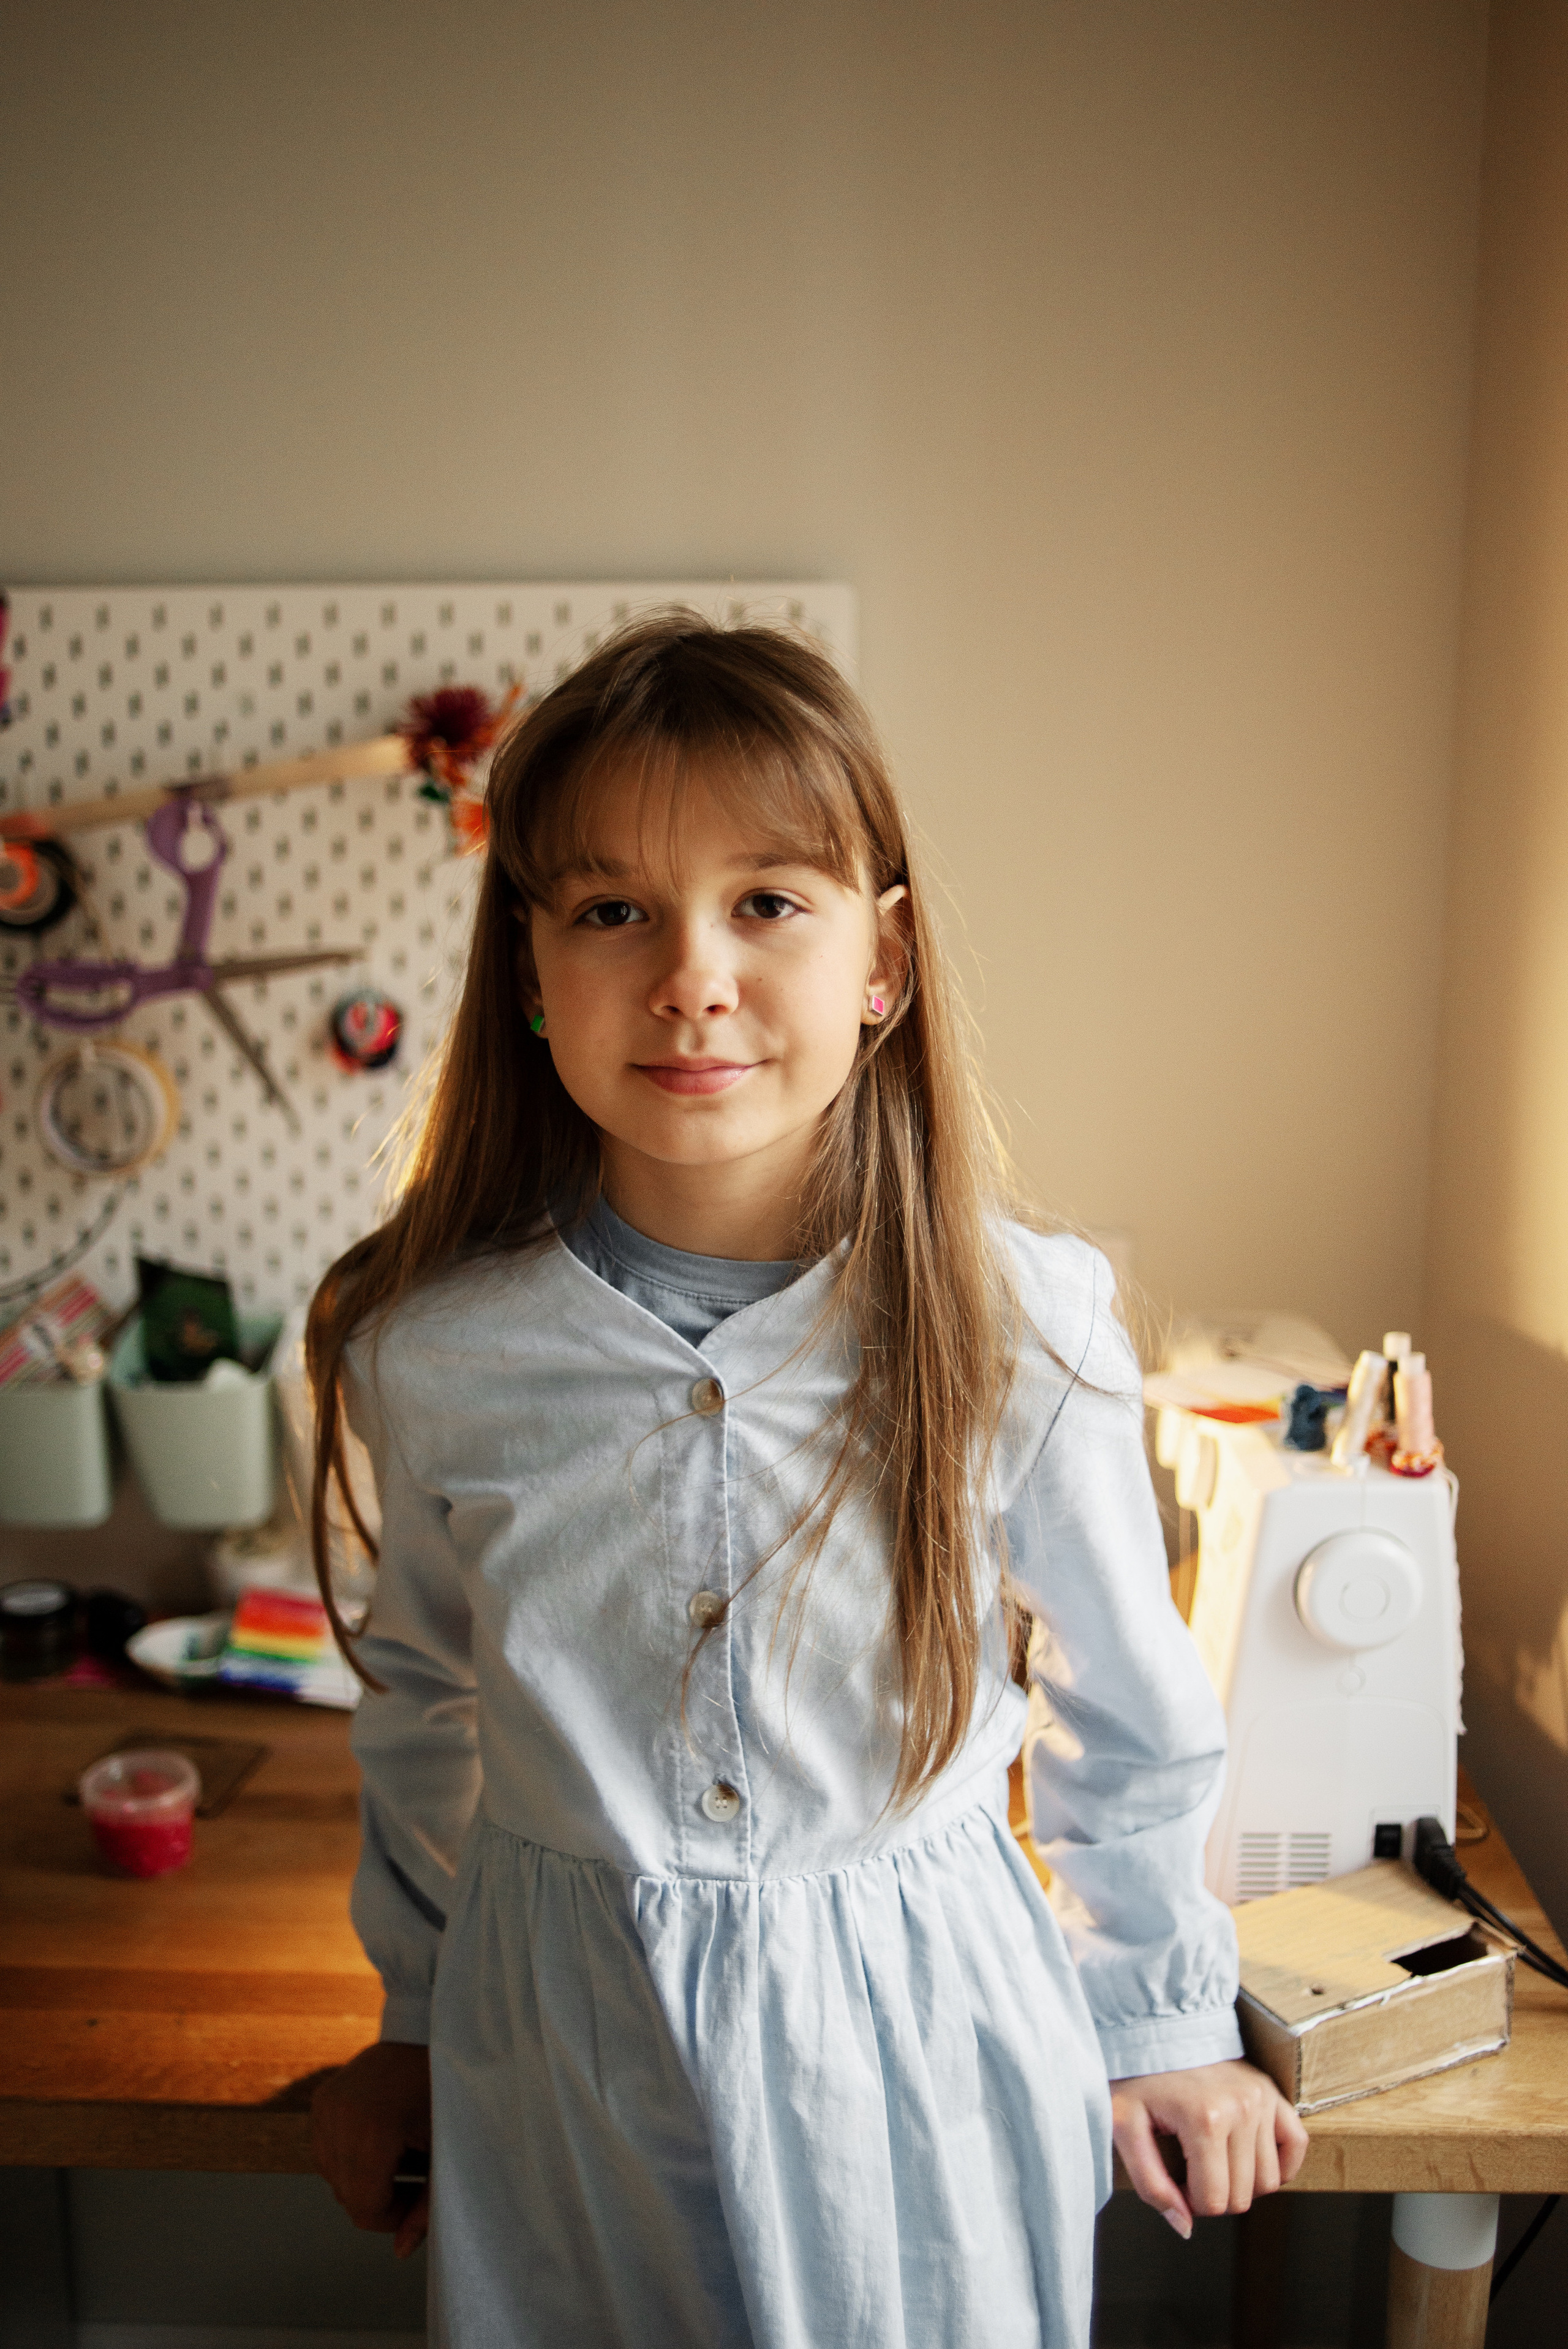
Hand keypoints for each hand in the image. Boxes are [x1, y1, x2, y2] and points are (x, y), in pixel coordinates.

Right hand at [311, 2040, 432, 2257]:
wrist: (431, 2034)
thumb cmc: (448, 2091)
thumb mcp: (447, 2150)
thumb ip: (426, 2206)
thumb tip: (400, 2251)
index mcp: (374, 2130)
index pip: (364, 2208)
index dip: (393, 2216)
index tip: (419, 2194)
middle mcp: (340, 2117)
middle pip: (347, 2196)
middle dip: (381, 2197)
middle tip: (415, 2173)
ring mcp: (326, 2105)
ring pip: (333, 2177)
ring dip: (363, 2177)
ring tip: (400, 2152)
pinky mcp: (321, 2099)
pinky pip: (326, 2151)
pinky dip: (349, 2156)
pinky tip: (380, 2136)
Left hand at [1111, 2058, 1307, 2238]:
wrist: (1154, 2024)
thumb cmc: (1136, 2074)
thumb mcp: (1124, 2126)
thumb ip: (1150, 2183)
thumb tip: (1185, 2226)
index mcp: (1205, 2119)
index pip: (1214, 2202)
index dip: (1189, 2202)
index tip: (1172, 2177)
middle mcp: (1242, 2108)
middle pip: (1242, 2196)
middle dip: (1213, 2194)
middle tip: (1188, 2167)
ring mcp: (1261, 2098)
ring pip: (1269, 2180)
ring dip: (1240, 2182)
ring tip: (1211, 2158)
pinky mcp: (1272, 2091)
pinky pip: (1296, 2144)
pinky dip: (1279, 2163)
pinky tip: (1248, 2158)